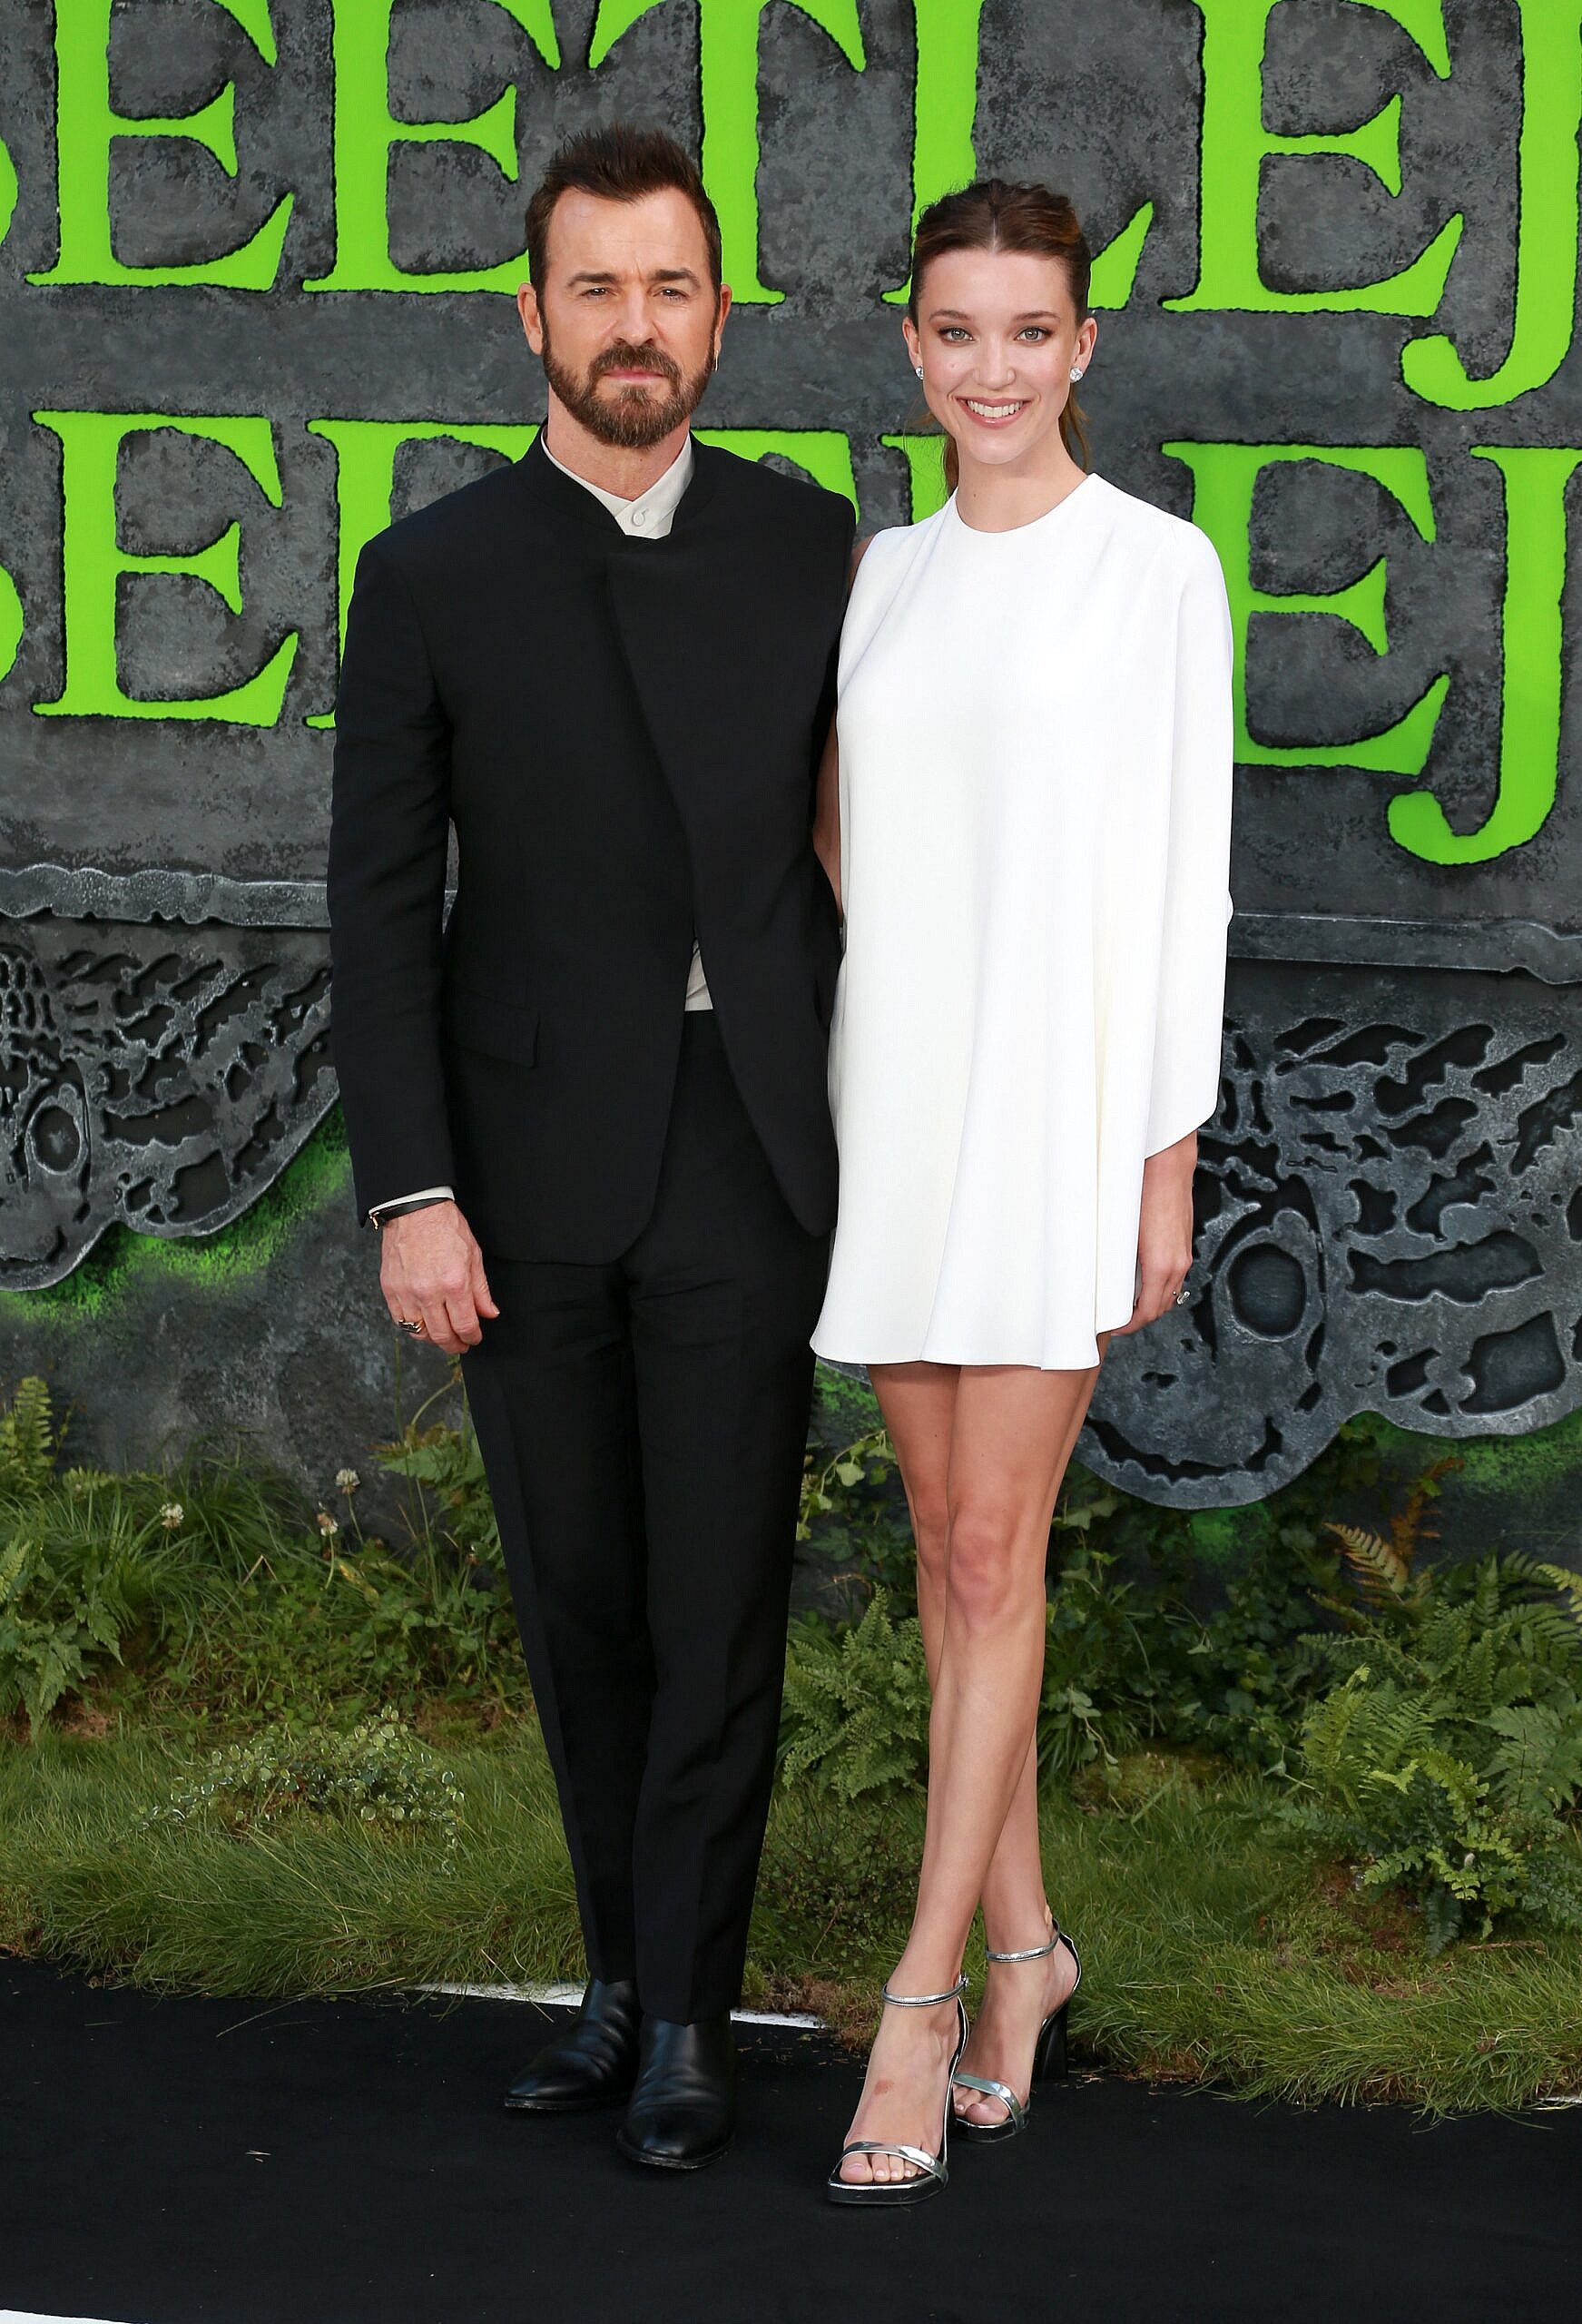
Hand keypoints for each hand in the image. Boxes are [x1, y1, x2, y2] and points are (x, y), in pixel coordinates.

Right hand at [379, 1200, 498, 1355]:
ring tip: (443, 1335)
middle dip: (454, 1345)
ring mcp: (407, 1292)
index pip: (465, 1325)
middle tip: (460, 1345)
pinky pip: (400, 1320)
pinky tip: (423, 1323)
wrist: (415, 1210)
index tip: (474, 1338)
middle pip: (442, 1335)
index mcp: (454, 1283)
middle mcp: (429, 1292)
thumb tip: (489, 1314)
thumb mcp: (474, 1256)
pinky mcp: (390, 1289)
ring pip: (419, 1332)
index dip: (472, 1337)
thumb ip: (481, 1290)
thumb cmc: (446, 1228)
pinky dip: (412, 1327)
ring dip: (433, 1339)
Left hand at [1110, 1133, 1195, 1336]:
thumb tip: (1102, 1277)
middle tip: (1117, 1319)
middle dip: (1140, 1318)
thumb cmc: (1140, 1191)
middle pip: (1161, 1307)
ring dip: (1151, 1303)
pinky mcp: (1184, 1243)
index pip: (1147, 1311)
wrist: (1168, 1165)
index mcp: (1160, 1265)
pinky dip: (1160, 1286)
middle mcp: (1177, 1264)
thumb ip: (1117, 1258)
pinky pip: (1175, 1277)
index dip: (1130, 1326)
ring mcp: (1184, 1254)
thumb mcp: (1121, 1230)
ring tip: (1128, 1302)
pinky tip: (1142, 1280)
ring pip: (1170, 1292)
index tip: (1114, 1328)